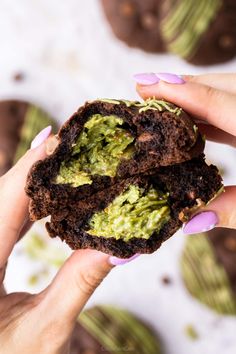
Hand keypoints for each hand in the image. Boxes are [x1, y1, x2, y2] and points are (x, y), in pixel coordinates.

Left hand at [0, 129, 112, 353]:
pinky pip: (1, 218)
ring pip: (0, 203)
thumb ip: (78, 284)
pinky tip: (43, 198)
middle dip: (34, 168)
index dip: (32, 167)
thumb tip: (118, 247)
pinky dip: (23, 204)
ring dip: (30, 183)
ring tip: (62, 165)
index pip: (6, 200)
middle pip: (2, 194)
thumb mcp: (44, 330)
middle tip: (68, 146)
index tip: (58, 138)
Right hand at [135, 72, 235, 232]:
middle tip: (144, 89)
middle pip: (224, 87)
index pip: (222, 104)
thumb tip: (189, 220)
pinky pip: (231, 108)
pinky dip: (209, 111)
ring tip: (159, 103)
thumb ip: (233, 210)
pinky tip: (188, 121)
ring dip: (193, 98)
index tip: (144, 83)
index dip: (184, 94)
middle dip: (184, 86)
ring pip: (227, 94)